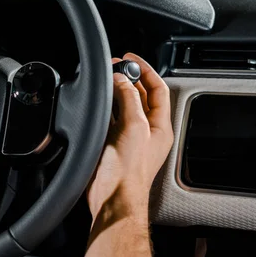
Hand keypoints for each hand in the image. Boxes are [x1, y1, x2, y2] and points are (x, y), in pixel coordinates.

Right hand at [87, 53, 172, 224]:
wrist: (111, 197)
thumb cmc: (128, 172)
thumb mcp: (133, 127)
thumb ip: (129, 99)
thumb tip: (121, 80)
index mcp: (159, 126)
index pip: (158, 89)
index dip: (146, 71)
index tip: (131, 59)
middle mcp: (145, 131)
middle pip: (140, 95)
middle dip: (128, 78)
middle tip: (115, 66)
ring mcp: (128, 137)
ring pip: (123, 105)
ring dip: (115, 91)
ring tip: (105, 79)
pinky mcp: (110, 143)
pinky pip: (108, 118)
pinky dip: (103, 106)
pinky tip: (96, 100)